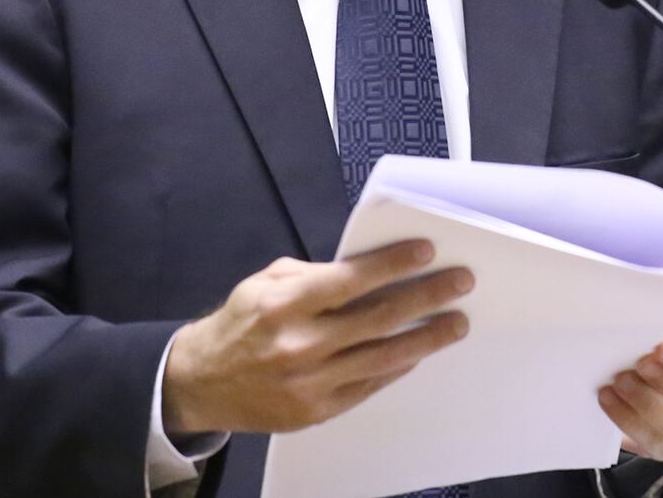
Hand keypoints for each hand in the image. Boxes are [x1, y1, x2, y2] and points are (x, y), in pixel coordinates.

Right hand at [162, 240, 472, 435]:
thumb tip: (367, 270)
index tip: (427, 251)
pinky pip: (368, 386)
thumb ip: (314, 275)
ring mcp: (310, 383)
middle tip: (460, 283)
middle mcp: (299, 345)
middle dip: (426, 297)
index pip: (351, 280)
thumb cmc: (240, 324)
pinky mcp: (316, 411)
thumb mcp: (265, 283)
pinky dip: (397, 368)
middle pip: (378, 319)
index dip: (393, 264)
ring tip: (455, 323)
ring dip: (426, 338)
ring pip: (382, 358)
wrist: (202, 383)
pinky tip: (418, 352)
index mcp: (284, 305)